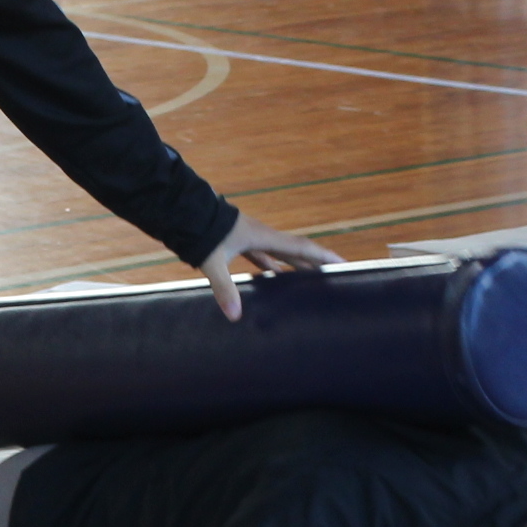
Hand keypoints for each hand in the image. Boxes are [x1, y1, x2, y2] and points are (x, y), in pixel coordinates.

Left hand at [198, 208, 340, 320]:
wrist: (183, 210)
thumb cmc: (201, 231)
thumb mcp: (213, 261)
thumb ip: (225, 288)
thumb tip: (235, 315)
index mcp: (264, 237)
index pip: (301, 248)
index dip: (323, 256)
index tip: (343, 263)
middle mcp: (262, 236)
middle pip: (296, 252)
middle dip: (315, 264)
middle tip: (334, 276)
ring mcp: (250, 238)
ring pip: (280, 255)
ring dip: (294, 267)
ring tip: (309, 282)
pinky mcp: (238, 243)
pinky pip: (262, 257)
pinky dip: (270, 268)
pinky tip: (272, 278)